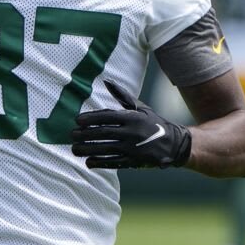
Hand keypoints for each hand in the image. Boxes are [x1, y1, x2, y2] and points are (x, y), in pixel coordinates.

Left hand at [71, 80, 191, 168]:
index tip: (77, 121)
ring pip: (106, 148)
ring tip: (75, 149)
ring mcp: (132, 148)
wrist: (174, 143)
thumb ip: (123, 96)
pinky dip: (100, 162)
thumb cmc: (153, 122)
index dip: (91, 118)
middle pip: (104, 133)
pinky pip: (114, 162)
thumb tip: (107, 81)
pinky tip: (88, 162)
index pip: (107, 116)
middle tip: (71, 135)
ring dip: (88, 149)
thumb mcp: (141, 107)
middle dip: (85, 134)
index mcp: (132, 117)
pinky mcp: (134, 161)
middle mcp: (132, 132)